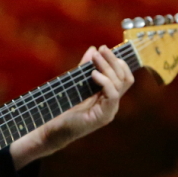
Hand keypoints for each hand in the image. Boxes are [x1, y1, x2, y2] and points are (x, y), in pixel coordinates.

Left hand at [10, 45, 134, 168]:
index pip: (124, 76)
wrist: (53, 128)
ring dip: (107, 67)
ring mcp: (110, 110)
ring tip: (95, 58)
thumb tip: (93, 49)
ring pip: (119, 84)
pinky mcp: (103, 116)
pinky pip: (112, 96)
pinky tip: (93, 74)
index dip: (117, 61)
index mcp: (109, 95)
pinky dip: (105, 82)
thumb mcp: (76, 82)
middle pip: (124, 78)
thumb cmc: (64, 107)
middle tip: (101, 49)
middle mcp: (112, 103)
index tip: (103, 49)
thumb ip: (84, 67)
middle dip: (113, 60)